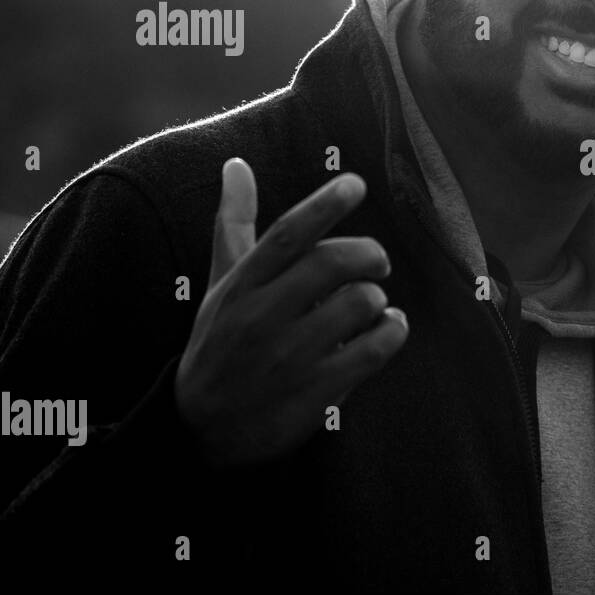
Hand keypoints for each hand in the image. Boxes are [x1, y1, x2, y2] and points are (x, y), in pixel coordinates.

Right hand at [175, 158, 408, 466]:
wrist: (201, 430)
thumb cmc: (218, 343)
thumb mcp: (221, 283)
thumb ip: (234, 223)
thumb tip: (236, 164)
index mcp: (241, 285)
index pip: (287, 234)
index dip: (324, 204)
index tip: (355, 183)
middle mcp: (262, 317)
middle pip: (332, 263)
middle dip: (370, 254)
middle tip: (378, 262)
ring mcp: (288, 357)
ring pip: (360, 303)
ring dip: (379, 298)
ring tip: (373, 305)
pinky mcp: (314, 393)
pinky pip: (374, 350)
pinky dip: (393, 331)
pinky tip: (388, 329)